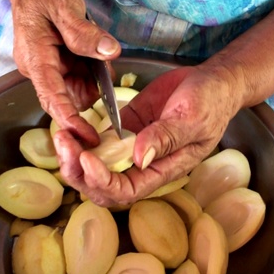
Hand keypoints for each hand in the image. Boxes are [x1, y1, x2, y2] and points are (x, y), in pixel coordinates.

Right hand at [5, 0, 121, 145]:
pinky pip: (79, 80)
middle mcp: (38, 69)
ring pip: (77, 91)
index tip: (87, 137)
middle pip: (67, 98)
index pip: (51, 97)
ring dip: (93, 80)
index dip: (70, 120)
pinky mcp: (58, 66)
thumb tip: (110, 53)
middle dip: (90, 91)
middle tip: (102, 70)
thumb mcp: (64, 6)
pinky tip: (93, 56)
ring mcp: (48, 69)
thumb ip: (84, 33)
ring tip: (96, 55)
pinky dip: (92, 73)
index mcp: (34, 58)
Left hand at [53, 65, 243, 205]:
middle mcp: (144, 165)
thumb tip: (139, 158)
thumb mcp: (193, 117)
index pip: (127, 191)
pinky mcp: (124, 128)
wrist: (212, 82)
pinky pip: (97, 141)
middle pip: (104, 186)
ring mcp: (131, 147)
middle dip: (79, 172)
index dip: (103, 181)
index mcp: (163, 170)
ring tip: (61, 135)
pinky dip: (80, 137)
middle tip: (64, 144)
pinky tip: (69, 125)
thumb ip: (167, 138)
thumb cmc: (211, 102)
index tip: (87, 158)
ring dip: (74, 156)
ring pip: (95, 166)